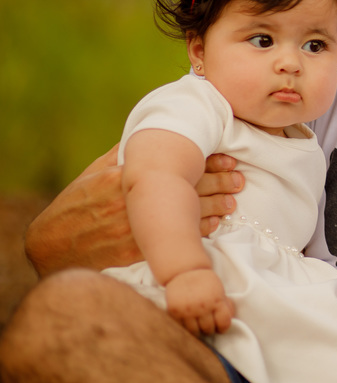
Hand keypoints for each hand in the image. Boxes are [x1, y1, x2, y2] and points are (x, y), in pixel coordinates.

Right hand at [24, 148, 242, 276]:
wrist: (52, 247)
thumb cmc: (77, 204)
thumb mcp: (97, 172)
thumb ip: (126, 154)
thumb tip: (154, 131)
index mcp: (125, 176)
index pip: (177, 164)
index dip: (208, 161)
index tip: (229, 158)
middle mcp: (133, 201)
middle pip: (188, 189)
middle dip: (218, 182)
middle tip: (239, 178)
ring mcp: (137, 228)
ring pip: (187, 215)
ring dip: (215, 207)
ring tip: (233, 200)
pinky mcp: (138, 251)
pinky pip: (176, 240)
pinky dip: (198, 231)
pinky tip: (215, 224)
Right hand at [164, 267, 234, 336]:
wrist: (185, 271)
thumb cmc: (205, 282)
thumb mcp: (220, 290)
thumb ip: (225, 305)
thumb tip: (229, 319)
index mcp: (217, 300)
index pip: (224, 323)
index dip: (223, 327)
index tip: (221, 327)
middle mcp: (202, 306)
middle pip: (208, 329)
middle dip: (210, 329)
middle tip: (208, 325)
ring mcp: (187, 310)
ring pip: (194, 332)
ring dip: (198, 330)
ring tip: (198, 325)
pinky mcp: (174, 311)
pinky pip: (181, 327)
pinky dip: (185, 327)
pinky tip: (188, 321)